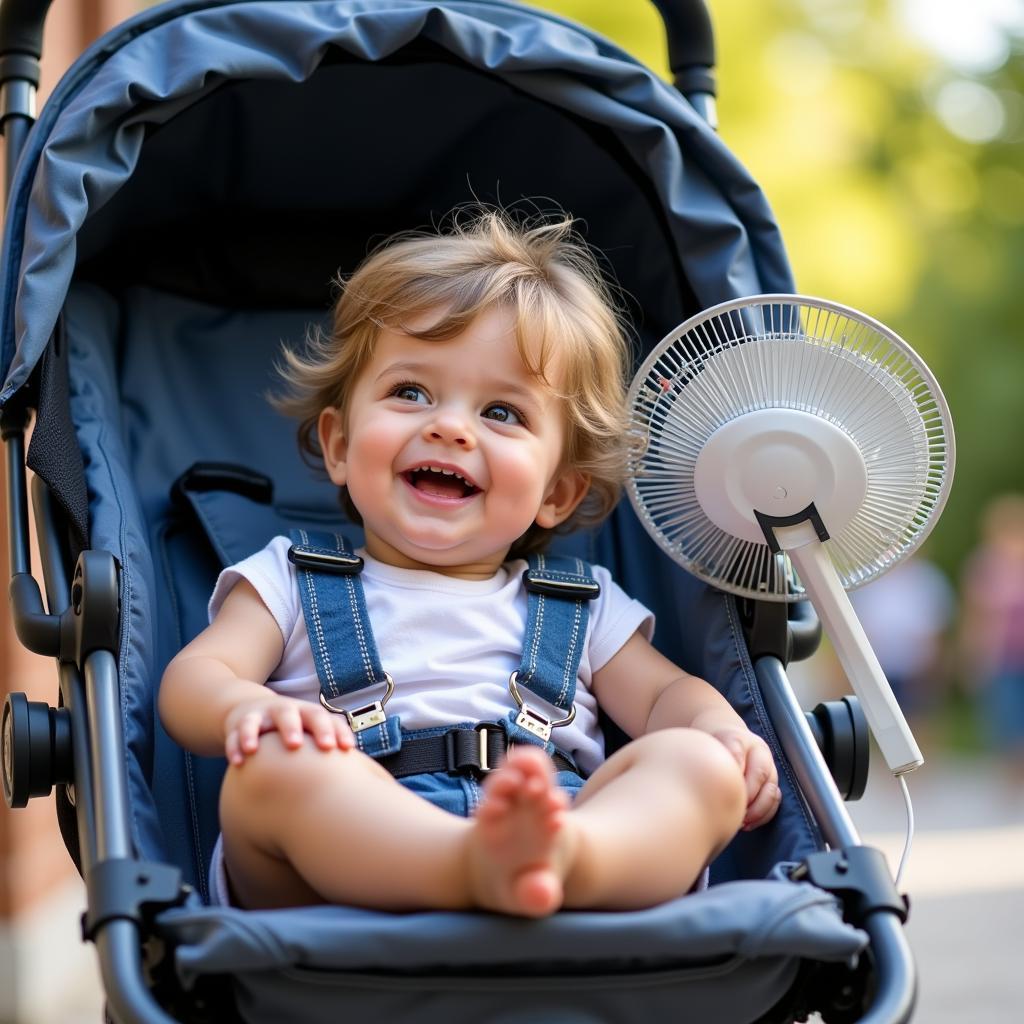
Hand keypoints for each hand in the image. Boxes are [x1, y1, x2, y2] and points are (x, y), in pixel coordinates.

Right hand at [223, 695, 354, 765]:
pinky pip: (236, 734)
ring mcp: (262, 716)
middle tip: (297, 745)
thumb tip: (371, 778)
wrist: (252, 709)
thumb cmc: (295, 729)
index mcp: (308, 714)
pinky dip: (235, 746)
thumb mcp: (313, 733)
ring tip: (254, 749)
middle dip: (294, 728)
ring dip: (256, 734)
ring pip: (259, 721)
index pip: (325, 718)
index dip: (336, 731)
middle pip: (292, 714)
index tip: (346, 749)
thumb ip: (333, 748)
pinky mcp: (240, 723)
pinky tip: (237, 761)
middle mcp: (286, 711)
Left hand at [712, 727, 780, 829]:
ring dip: (757, 810)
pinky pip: (775, 801)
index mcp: (737, 738)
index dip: (733, 767)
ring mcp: (769, 766)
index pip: (736, 749)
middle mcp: (757, 750)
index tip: (725, 783)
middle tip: (733, 811)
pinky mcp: (772, 782)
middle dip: (747, 795)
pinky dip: (763, 815)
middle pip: (760, 773)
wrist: (727, 740)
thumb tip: (705, 789)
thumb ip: (706, 761)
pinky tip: (747, 824)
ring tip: (741, 822)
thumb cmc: (714, 748)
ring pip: (771, 789)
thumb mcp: (707, 748)